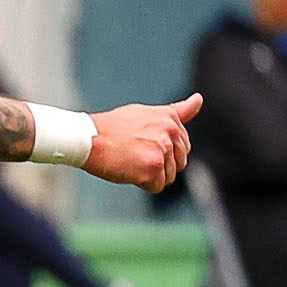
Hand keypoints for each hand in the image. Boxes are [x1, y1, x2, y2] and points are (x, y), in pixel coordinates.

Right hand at [82, 95, 197, 192]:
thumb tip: (199, 99)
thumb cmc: (110, 127)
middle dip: (158, 164)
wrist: (87, 138)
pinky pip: (157, 186)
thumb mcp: (144, 112)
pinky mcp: (153, 167)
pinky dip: (142, 184)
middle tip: (133, 155)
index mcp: (170, 118)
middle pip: (178, 162)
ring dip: (150, 176)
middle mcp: (170, 132)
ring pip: (169, 176)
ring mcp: (163, 150)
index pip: (183, 145)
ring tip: (129, 162)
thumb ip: (176, 111)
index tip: (141, 145)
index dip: (161, 151)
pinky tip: (127, 171)